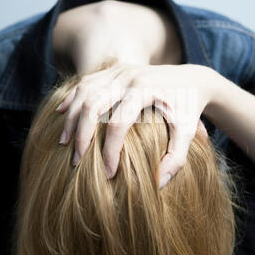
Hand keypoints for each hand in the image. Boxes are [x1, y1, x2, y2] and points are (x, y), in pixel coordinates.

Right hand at [56, 63, 218, 187]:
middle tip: (76, 161)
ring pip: (84, 92)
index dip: (110, 151)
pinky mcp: (114, 70)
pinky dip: (72, 98)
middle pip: (93, 105)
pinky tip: (63, 114)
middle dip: (81, 135)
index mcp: (145, 91)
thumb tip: (159, 184)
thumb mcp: (188, 132)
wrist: (191, 78)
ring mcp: (119, 71)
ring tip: (64, 142)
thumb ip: (176, 158)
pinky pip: (85, 82)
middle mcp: (129, 77)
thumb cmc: (188, 108)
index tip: (108, 173)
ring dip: (71, 117)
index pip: (118, 124)